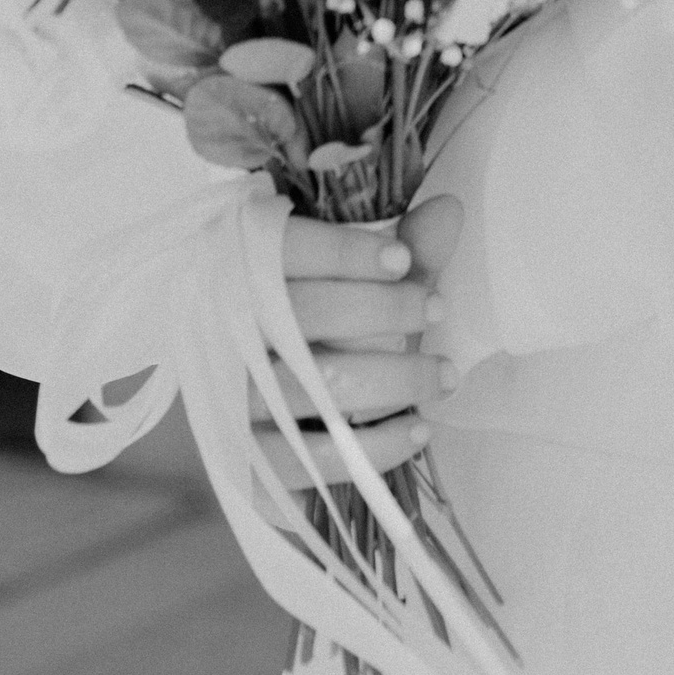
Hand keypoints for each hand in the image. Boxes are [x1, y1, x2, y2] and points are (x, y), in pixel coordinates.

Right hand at [255, 194, 461, 493]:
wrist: (251, 411)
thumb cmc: (317, 328)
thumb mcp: (353, 283)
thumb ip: (400, 245)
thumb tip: (449, 211)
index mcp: (237, 271)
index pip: (282, 250)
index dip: (343, 253)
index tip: (402, 260)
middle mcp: (224, 333)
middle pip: (303, 314)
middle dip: (382, 310)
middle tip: (435, 308)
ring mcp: (231, 402)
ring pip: (314, 385)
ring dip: (395, 379)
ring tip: (445, 374)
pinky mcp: (244, 464)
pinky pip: (312, 460)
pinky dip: (374, 447)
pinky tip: (419, 428)